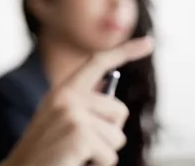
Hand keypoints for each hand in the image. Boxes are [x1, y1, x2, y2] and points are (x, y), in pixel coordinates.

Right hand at [3, 36, 153, 165]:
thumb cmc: (46, 153)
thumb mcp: (62, 123)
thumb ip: (85, 108)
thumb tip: (116, 107)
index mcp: (62, 91)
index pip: (97, 63)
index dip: (125, 51)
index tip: (149, 42)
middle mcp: (67, 97)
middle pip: (119, 110)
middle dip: (110, 133)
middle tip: (82, 145)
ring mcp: (72, 113)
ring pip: (117, 136)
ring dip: (103, 153)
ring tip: (77, 155)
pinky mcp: (79, 134)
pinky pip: (110, 156)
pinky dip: (98, 165)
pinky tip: (76, 162)